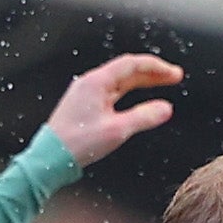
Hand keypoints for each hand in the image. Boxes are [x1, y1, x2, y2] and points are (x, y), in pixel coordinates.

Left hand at [46, 53, 185, 165]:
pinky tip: (137, 98)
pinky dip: (129, 92)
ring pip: (120, 82)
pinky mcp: (84, 106)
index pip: (132, 64)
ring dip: (142, 82)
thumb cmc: (77, 144)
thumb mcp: (117, 131)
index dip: (156, 67)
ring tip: (161, 84)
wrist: (49, 158)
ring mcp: (86, 94)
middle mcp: (90, 84)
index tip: (174, 73)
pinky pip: (112, 92)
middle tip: (174, 77)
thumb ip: (144, 117)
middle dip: (152, 73)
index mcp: (96, 82)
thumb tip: (165, 108)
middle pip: (127, 71)